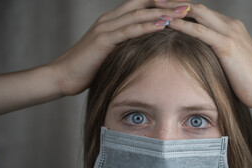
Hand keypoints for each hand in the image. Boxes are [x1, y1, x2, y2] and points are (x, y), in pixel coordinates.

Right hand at [49, 0, 189, 95]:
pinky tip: (163, 25)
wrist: (63, 75)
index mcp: (113, 21)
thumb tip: (143, 51)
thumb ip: (125, 47)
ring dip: (162, 12)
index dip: (161, 3)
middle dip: (166, 2)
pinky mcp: (103, 40)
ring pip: (138, 14)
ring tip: (182, 11)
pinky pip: (129, 30)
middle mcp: (110, 19)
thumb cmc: (88, 67)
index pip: (141, 5)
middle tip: (187, 3)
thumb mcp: (110, 53)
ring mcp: (106, 28)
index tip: (181, 5)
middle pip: (143, 4)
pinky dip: (147, 26)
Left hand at [155, 2, 251, 136]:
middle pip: (197, 7)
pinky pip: (199, 30)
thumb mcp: (233, 63)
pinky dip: (182, 25)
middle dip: (174, 2)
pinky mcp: (227, 45)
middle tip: (154, 1)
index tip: (165, 8)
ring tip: (155, 7)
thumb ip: (219, 55)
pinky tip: (167, 23)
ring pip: (197, 13)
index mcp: (231, 28)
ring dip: (174, 9)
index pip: (202, 12)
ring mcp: (229, 33)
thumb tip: (203, 61)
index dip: (182, 8)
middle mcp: (230, 25)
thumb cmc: (251, 81)